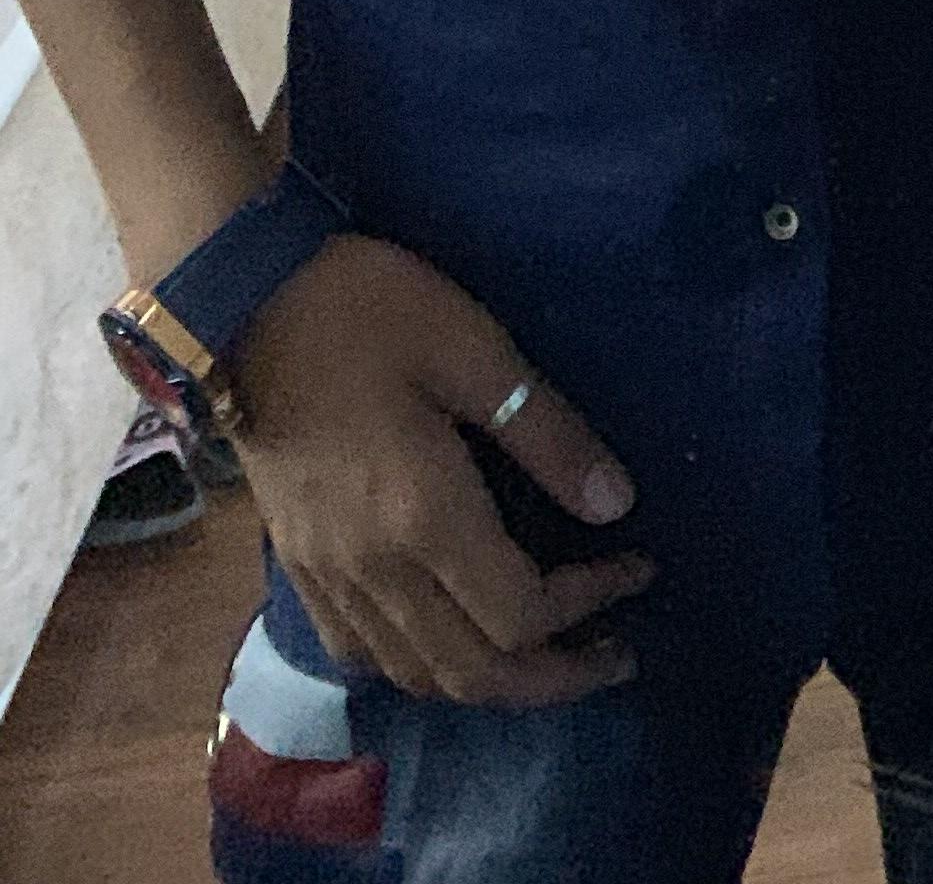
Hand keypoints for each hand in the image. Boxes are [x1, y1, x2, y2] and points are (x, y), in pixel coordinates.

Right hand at [227, 237, 656, 705]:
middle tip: (614, 652)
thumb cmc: (366, 310)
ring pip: (417, 676)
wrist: (241, 305)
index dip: (589, 604)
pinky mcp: (297, 567)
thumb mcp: (473, 348)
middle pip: (472, 675)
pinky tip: (453, 634)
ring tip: (551, 654)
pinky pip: (365, 654)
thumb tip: (617, 503)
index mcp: (423, 518)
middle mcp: (373, 570)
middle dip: (554, 678)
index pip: (520, 615)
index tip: (637, 564)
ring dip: (492, 682)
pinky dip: (422, 666)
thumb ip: (546, 433)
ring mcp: (327, 577)